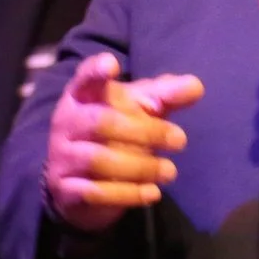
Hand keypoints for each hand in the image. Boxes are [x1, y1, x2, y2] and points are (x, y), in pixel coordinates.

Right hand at [44, 52, 204, 233]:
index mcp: (82, 96)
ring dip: (141, 167)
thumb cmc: (115, 134)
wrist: (80, 184)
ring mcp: (62, 156)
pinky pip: (95, 192)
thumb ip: (164, 97)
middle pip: (102, 122)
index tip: (112, 64)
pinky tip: (153, 193)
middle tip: (180, 140)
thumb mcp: (139, 111)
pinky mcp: (65, 189)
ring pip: (99, 160)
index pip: (85, 78)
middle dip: (145, 132)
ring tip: (170, 171)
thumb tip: (196, 86)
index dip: (95, 71)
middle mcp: (66, 123)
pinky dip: (128, 194)